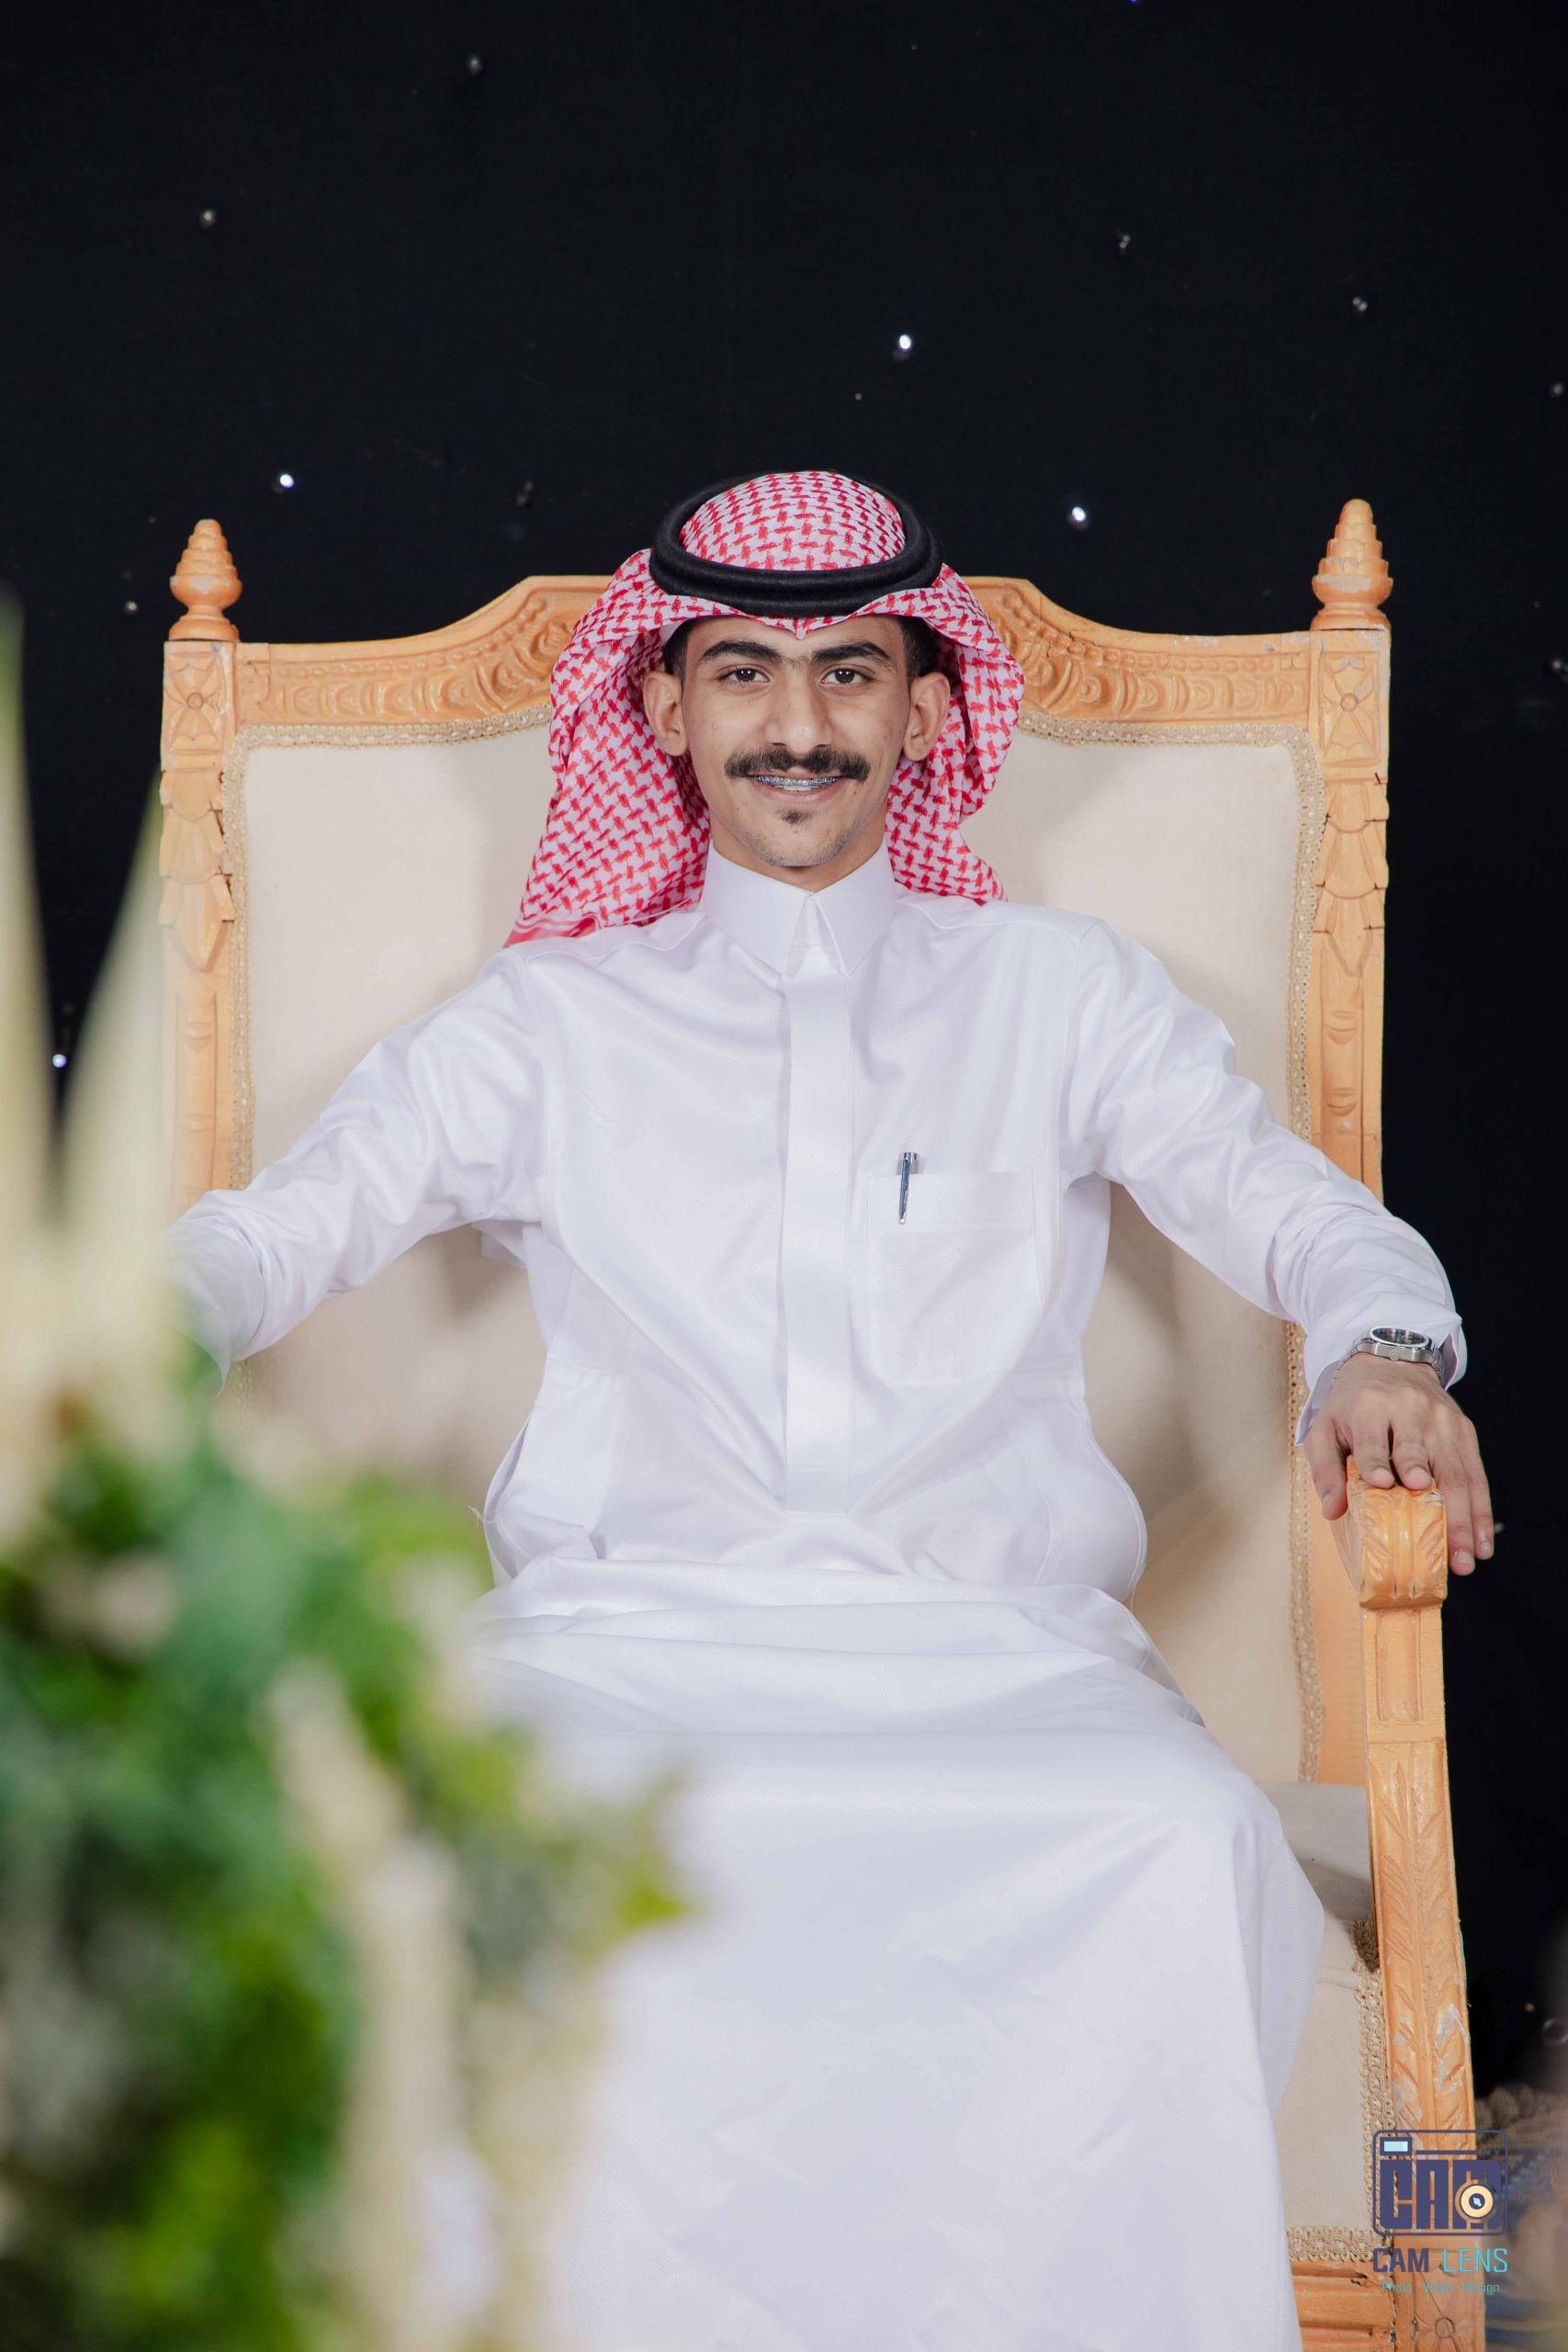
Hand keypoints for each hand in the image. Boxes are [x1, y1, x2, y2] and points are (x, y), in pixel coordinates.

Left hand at [1302, 1354, 1493, 1574]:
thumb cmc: (1352, 1406)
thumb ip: (1325, 1469)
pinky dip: (1481, 1511)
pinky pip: (1476, 1475)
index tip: (1383, 1484)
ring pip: (1456, 1472)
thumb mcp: (1325, 1428)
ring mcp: (1443, 1421)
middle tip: (1438, 1544)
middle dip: (1431, 1500)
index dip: (1377, 1461)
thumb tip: (1333, 1511)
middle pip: (1422, 1456)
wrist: (1390, 1363)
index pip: (1373, 1439)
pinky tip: (1482, 1542)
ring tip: (1465, 1559)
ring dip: (1464, 1519)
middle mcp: (1410, 1410)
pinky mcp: (1464, 1431)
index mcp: (1370, 1407)